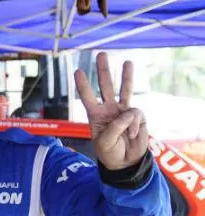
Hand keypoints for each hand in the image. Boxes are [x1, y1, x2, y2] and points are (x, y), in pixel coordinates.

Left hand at [74, 52, 147, 170]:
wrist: (125, 162)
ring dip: (126, 75)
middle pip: (105, 86)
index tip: (78, 71)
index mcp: (95, 115)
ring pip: (124, 89)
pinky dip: (134, 126)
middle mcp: (108, 109)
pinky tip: (132, 135)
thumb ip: (116, 126)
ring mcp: (123, 111)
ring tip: (127, 61)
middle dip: (103, 70)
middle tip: (101, 54)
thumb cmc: (110, 152)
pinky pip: (136, 115)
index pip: (87, 97)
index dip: (83, 85)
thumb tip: (130, 112)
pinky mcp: (136, 116)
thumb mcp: (106, 142)